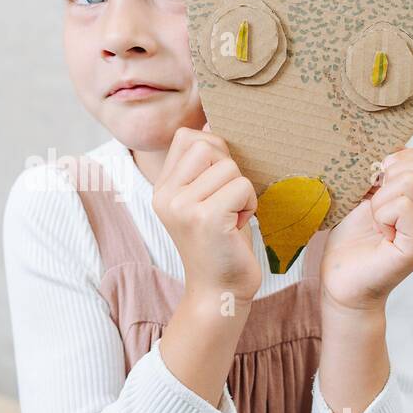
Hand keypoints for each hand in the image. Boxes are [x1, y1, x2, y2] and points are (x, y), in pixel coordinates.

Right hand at [152, 124, 261, 303]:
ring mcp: (182, 206)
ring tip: (232, 216)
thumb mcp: (206, 198)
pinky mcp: (206, 218)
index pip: (187, 137)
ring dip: (242, 190)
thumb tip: (211, 119)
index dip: (213, 150)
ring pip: (229, 166)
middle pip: (208, 145)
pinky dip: (249, 204)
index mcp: (162, 188)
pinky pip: (242, 186)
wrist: (219, 292)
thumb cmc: (220, 243)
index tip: (218, 183)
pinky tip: (238, 225)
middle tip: (227, 202)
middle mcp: (166, 195)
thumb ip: (205, 164)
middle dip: (229, 169)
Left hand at [320, 147, 412, 312]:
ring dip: (380, 199)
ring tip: (374, 222)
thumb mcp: (364, 195)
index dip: (402, 160)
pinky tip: (378, 233)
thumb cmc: (349, 240)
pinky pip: (403, 207)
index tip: (376, 182)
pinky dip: (382, 214)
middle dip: (392, 174)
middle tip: (374, 202)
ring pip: (410, 183)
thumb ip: (383, 172)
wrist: (340, 283)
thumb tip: (392, 146)